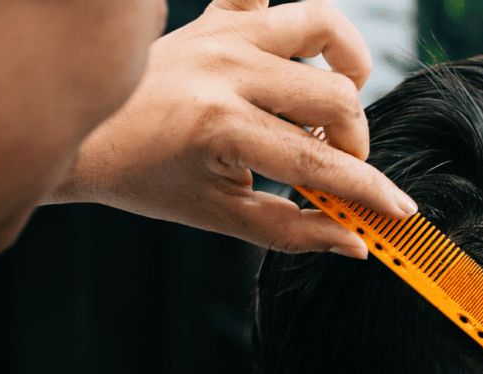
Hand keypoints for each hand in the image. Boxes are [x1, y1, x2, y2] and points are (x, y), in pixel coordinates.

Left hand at [46, 0, 415, 257]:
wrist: (82, 137)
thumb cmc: (147, 180)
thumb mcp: (220, 217)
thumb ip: (294, 232)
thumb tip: (356, 242)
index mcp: (221, 125)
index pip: (318, 162)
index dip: (368, 190)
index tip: (400, 209)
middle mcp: (226, 70)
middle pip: (335, 95)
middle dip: (353, 141)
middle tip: (335, 164)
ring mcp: (221, 34)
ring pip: (320, 23)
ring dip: (345, 64)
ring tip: (331, 101)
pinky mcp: (215, 15)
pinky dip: (283, 8)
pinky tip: (294, 41)